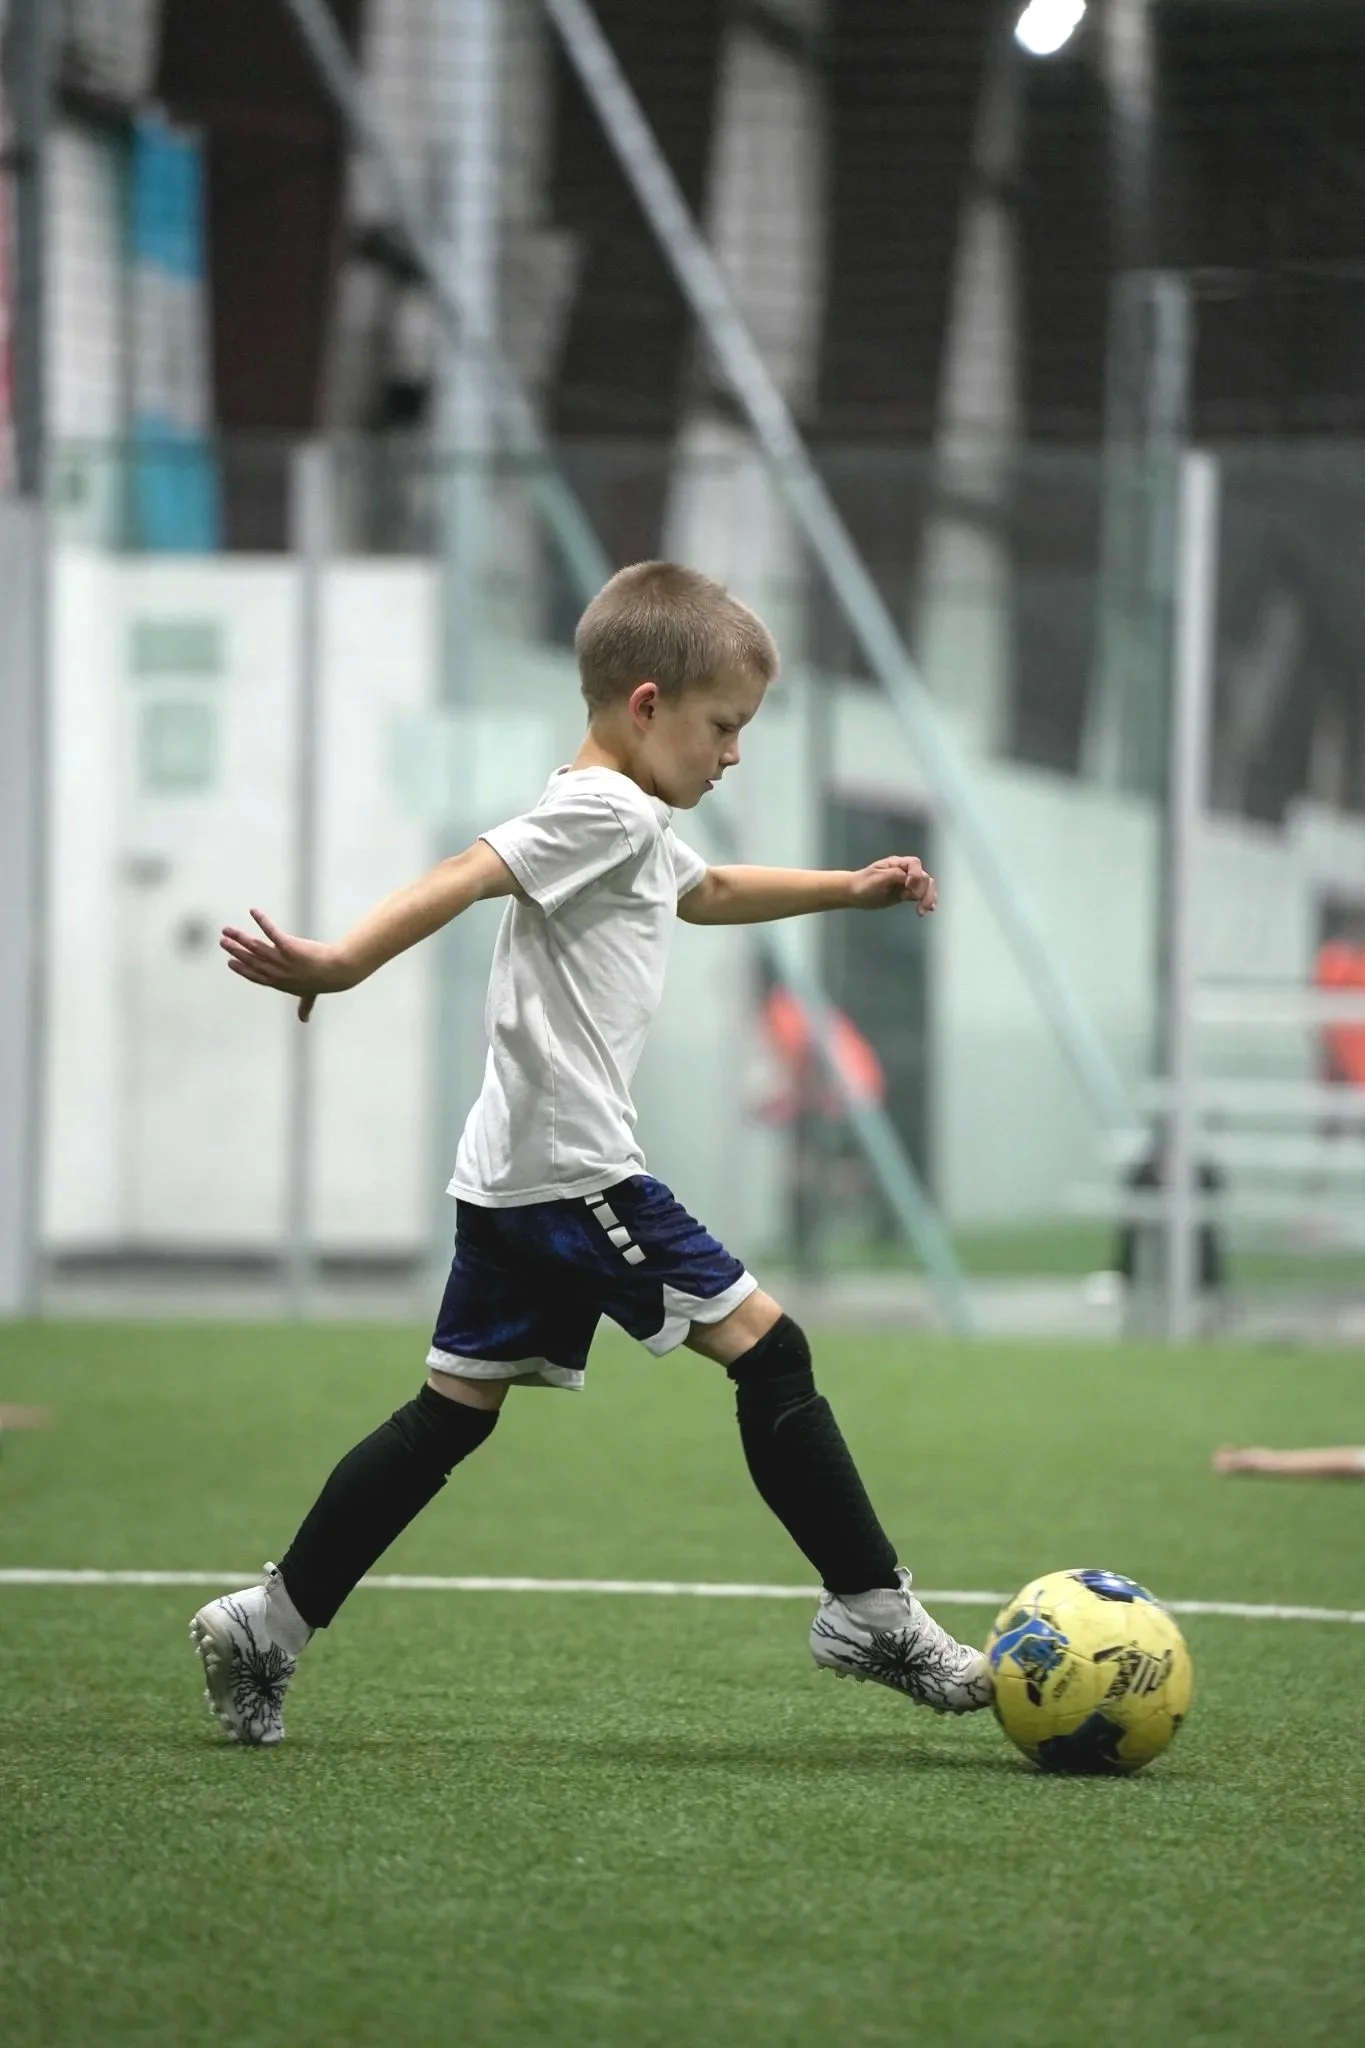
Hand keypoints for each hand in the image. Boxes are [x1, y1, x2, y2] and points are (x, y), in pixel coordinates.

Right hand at [220, 909, 356, 1020]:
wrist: (337, 972)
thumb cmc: (325, 982)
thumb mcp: (310, 995)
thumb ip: (304, 1005)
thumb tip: (304, 1020)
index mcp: (279, 983)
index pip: (255, 976)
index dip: (242, 969)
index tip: (230, 962)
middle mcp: (276, 971)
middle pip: (250, 960)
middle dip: (235, 951)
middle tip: (222, 942)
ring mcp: (281, 959)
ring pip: (255, 947)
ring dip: (239, 937)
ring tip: (227, 930)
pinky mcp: (288, 946)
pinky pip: (271, 932)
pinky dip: (261, 921)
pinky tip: (253, 911)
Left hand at [847, 856, 937, 915]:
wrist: (855, 894)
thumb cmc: (863, 884)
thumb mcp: (876, 878)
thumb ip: (893, 875)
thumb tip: (907, 877)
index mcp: (896, 864)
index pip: (914, 863)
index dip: (915, 874)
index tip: (908, 886)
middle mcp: (905, 871)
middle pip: (923, 876)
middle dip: (923, 890)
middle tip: (916, 902)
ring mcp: (907, 883)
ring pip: (926, 886)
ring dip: (928, 897)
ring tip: (923, 910)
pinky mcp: (906, 893)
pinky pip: (921, 896)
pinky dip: (927, 901)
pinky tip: (929, 909)